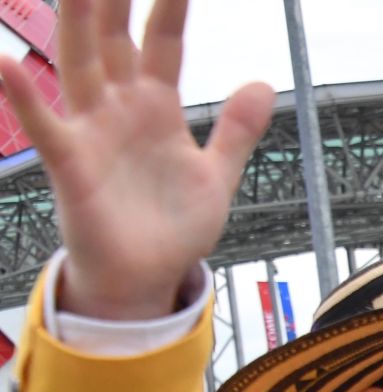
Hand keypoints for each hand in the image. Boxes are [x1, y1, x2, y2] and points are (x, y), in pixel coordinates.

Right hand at [0, 0, 273, 319]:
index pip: (163, 44)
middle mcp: (119, 109)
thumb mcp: (215, 175)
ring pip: (80, 66)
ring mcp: (92, 133)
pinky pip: (47, 128)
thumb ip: (236, 130)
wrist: (146, 278)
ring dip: (75, 24)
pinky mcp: (72, 167)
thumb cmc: (171, 226)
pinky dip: (25, 98)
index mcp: (155, 107)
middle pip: (113, 40)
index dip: (170, 8)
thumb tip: (262, 83)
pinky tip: (6, 63)